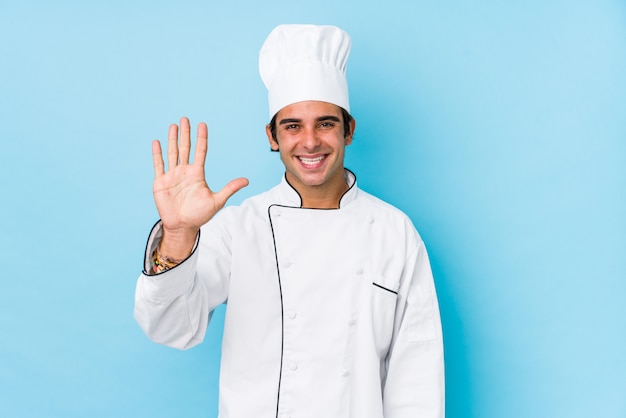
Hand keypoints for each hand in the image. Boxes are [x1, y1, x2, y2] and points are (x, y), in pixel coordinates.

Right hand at [152, 117, 248, 257]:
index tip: (202, 124)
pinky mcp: (161, 182)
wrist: (182, 226)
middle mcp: (185, 171)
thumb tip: (246, 180)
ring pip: (172, 153)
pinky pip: (159, 165)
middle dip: (185, 133)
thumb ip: (230, 188)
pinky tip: (157, 142)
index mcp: (197, 174)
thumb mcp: (217, 201)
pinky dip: (157, 154)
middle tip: (185, 119)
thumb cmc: (199, 215)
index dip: (201, 138)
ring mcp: (172, 176)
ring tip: (173, 126)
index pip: (200, 151)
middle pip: (185, 148)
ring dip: (172, 140)